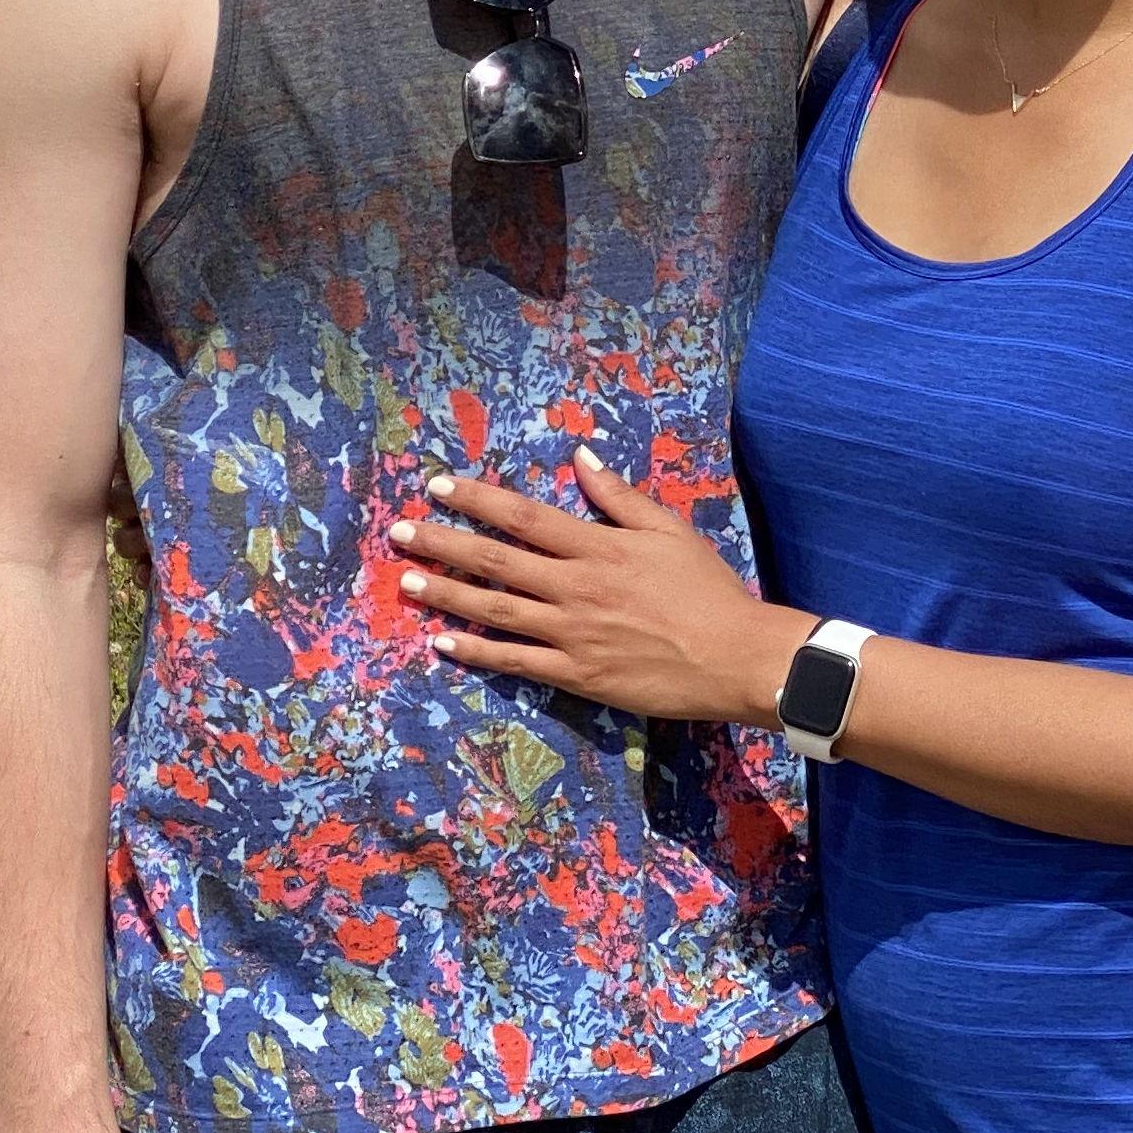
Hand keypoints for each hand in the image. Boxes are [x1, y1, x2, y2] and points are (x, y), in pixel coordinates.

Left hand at [393, 450, 804, 721]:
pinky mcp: (574, 675)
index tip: (439, 486)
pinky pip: (515, 662)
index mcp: (597, 546)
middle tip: (399, 531)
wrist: (732, 656)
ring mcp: (570, 634)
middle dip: (443, 543)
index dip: (477, 499)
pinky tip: (443, 642)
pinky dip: (476, 652)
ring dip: (447, 594)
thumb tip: (579, 458)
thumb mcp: (668, 529)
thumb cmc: (705, 588)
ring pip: (495, 610)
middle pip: (496, 560)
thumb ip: (618, 496)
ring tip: (408, 581)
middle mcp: (575, 587)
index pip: (524, 516)